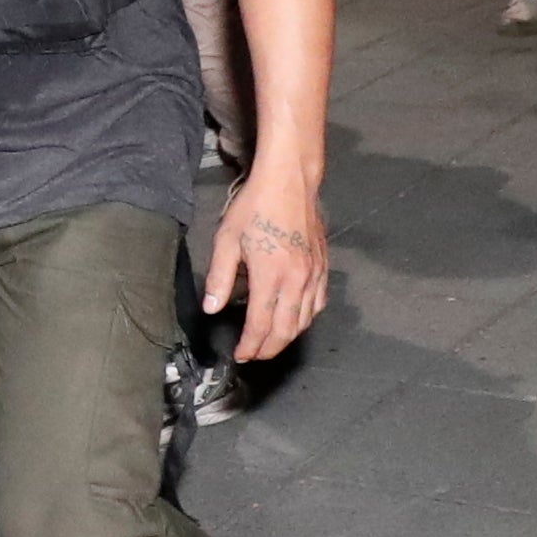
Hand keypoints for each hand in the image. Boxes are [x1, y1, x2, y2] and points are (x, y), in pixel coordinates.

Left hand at [206, 171, 330, 360]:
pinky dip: (307, 319)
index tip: (240, 355)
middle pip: (285, 331)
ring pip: (305, 321)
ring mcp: (314, 275)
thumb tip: (211, 308)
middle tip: (253, 355)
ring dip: (287, 338)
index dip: (250, 346)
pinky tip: (295, 319)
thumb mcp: (227, 239)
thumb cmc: (255, 206)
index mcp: (270, 276)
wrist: (290, 180)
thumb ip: (219, 277)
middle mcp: (297, 281)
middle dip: (268, 349)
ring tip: (270, 342)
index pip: (260, 325)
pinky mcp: (324, 266)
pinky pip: (319, 303)